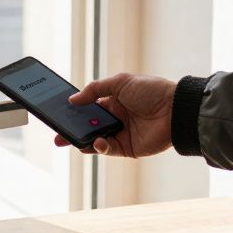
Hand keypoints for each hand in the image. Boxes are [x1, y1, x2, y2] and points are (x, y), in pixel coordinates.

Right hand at [53, 73, 175, 156]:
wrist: (175, 110)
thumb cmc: (152, 91)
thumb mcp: (120, 82)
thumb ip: (94, 90)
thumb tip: (73, 99)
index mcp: (113, 100)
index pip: (88, 107)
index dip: (74, 110)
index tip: (58, 113)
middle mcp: (115, 117)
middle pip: (88, 125)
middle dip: (71, 129)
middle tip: (57, 133)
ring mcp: (120, 133)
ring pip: (94, 139)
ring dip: (82, 139)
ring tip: (69, 138)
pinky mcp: (127, 148)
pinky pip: (107, 149)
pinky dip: (99, 147)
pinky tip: (97, 142)